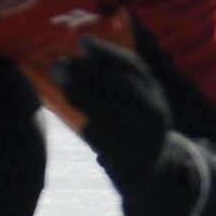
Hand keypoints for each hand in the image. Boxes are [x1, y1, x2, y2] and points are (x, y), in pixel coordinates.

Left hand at [54, 38, 172, 178]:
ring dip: (88, 98)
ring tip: (64, 87)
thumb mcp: (127, 103)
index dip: (109, 53)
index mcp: (153, 93)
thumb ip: (104, 84)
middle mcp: (155, 112)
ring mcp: (148, 137)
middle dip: (91, 73)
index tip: (82, 41)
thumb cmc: (128, 128)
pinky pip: (111, 142)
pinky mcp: (135, 160)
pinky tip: (80, 122)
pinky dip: (93, 129)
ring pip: (119, 114)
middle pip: (127, 87)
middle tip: (59, 65)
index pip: (135, 67)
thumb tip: (65, 61)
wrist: (152, 173)